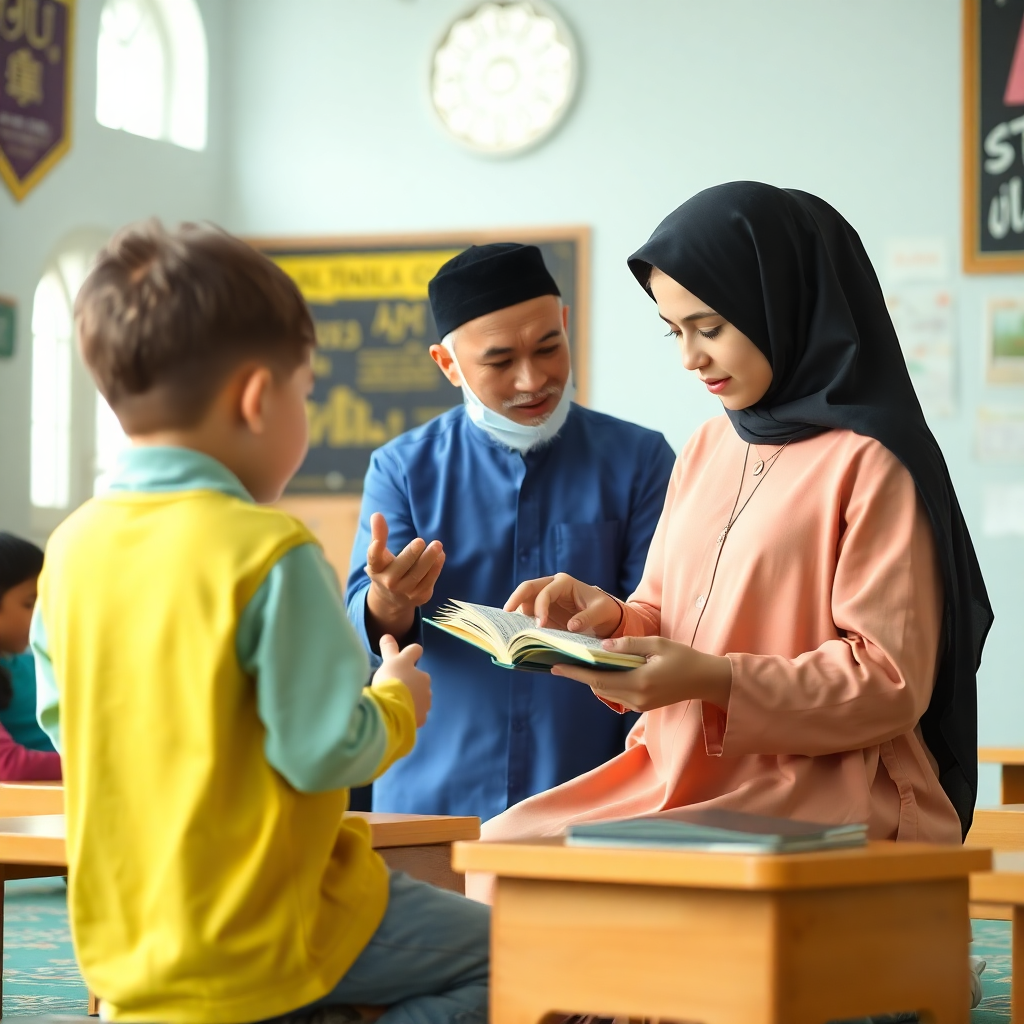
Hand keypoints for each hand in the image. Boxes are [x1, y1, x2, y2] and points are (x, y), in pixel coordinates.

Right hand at [365, 513, 444, 638]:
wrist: (392, 599)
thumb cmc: (386, 569)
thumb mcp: (379, 555)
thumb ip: (379, 534)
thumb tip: (377, 515)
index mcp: (376, 569)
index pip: (374, 559)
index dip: (375, 549)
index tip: (377, 542)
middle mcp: (389, 582)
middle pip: (401, 567)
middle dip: (411, 554)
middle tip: (420, 541)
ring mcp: (405, 592)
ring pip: (418, 575)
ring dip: (429, 559)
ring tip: (437, 545)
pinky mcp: (420, 596)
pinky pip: (430, 581)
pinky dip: (436, 567)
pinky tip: (440, 555)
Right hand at [374, 634, 430, 726]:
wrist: (392, 710)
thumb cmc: (392, 681)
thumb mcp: (389, 662)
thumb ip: (389, 649)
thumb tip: (387, 634)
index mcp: (419, 668)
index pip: (415, 654)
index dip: (409, 654)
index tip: (403, 658)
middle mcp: (426, 684)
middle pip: (419, 679)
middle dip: (410, 682)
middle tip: (393, 687)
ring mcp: (425, 703)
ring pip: (419, 697)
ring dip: (411, 698)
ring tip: (395, 703)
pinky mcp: (421, 719)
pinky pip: (416, 713)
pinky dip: (409, 713)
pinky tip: (397, 715)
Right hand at [505, 573, 622, 636]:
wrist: (605, 615)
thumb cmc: (604, 609)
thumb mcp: (601, 612)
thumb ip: (587, 617)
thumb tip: (571, 626)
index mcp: (564, 583)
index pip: (546, 592)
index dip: (540, 607)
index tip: (540, 626)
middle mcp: (551, 586)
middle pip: (528, 588)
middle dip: (516, 599)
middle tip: (506, 613)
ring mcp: (545, 598)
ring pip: (525, 600)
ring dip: (518, 612)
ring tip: (510, 627)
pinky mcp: (543, 611)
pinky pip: (528, 613)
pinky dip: (522, 621)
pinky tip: (516, 631)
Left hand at [550, 635, 731, 713]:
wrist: (705, 680)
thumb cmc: (684, 658)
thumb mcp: (657, 644)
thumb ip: (629, 644)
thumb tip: (603, 645)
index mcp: (640, 682)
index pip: (598, 679)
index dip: (575, 673)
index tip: (556, 666)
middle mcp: (637, 698)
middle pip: (599, 687)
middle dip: (579, 675)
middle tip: (560, 662)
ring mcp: (639, 705)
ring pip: (606, 692)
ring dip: (591, 679)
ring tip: (574, 664)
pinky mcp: (642, 706)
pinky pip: (617, 694)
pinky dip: (605, 683)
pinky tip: (599, 671)